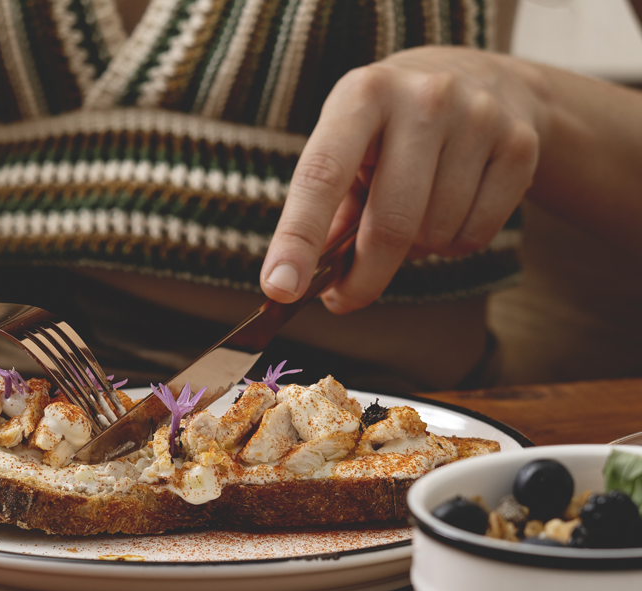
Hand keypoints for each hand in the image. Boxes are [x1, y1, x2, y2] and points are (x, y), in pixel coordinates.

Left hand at [260, 46, 539, 312]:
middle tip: (346, 299)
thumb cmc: (391, 132)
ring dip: (416, 250)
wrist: (482, 81)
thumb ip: (326, 212)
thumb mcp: (349, 149)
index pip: (321, 177)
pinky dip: (454, 244)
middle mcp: (422, 98)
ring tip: (415, 214)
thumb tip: (299, 283)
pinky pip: (475, 236)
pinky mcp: (520, 146)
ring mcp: (478, 118)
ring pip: (435, 236)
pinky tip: (452, 208)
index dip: (298, 238)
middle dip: (364, 278)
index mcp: (361, 96)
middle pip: (389, 224)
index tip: (280, 288)